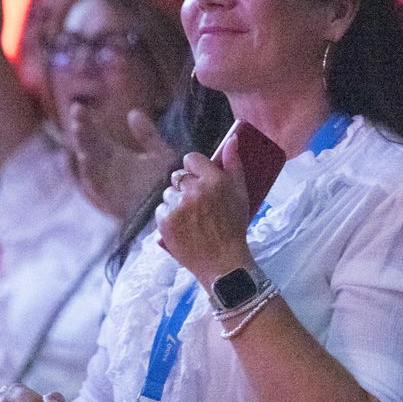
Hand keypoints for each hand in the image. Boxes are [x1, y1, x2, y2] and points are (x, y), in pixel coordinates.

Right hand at [70, 106, 180, 221]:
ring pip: (89, 161)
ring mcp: (105, 183)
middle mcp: (106, 169)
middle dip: (82, 128)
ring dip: (83, 145)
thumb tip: (133, 112)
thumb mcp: (159, 154)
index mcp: (115, 156)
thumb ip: (147, 135)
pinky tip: (86, 154)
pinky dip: (89, 170)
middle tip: (77, 110)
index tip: (79, 106)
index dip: (87, 122)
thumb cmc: (166, 182)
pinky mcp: (108, 198)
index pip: (95, 135)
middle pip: (88, 145)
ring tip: (79, 127)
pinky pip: (95, 184)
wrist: (173, 207)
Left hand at [156, 140, 252, 285]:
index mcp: (214, 180)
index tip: (200, 179)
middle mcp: (194, 190)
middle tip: (197, 202)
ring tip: (191, 217)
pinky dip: (168, 216)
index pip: (191, 159)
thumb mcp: (241, 193)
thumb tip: (232, 139)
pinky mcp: (165, 222)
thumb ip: (234, 163)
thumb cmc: (234, 226)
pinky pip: (161, 209)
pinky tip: (182, 226)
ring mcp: (178, 206)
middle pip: (178, 176)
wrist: (222, 262)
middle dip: (186, 186)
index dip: (195, 169)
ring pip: (169, 193)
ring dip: (176, 201)